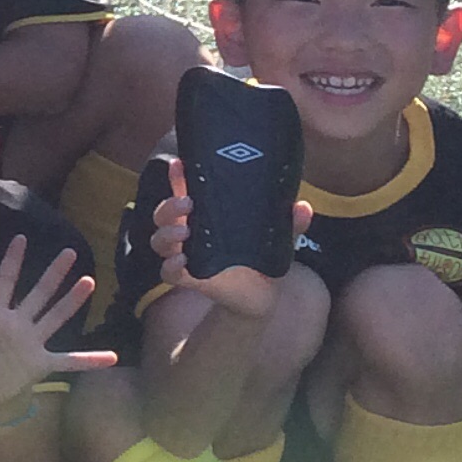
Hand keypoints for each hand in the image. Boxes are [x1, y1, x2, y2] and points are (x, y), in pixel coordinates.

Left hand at [0, 234, 117, 418]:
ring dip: (71, 303)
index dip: (12, 263)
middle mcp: (18, 324)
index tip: (20, 238)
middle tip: (69, 253)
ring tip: (89, 283)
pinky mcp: (42, 362)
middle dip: (52, 275)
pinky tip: (110, 357)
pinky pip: (69, 361)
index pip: (4, 284)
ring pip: (55, 317)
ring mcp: (33, 341)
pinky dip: (88, 360)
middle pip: (38, 294)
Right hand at [150, 186, 313, 316]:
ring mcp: (186, 255)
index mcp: (206, 217)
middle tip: (187, 203)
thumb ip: (289, 223)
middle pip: (164, 214)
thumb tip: (302, 207)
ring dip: (166, 233)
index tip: (178, 164)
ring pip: (159, 241)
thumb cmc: (262, 260)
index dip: (176, 178)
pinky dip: (170, 265)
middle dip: (169, 205)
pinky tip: (181, 260)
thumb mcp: (277, 238)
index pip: (184, 192)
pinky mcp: (189, 279)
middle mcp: (190, 233)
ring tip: (182, 232)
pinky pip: (167, 272)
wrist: (262, 296)